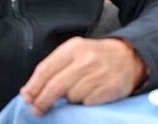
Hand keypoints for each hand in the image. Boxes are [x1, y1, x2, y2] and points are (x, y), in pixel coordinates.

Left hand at [20, 37, 145, 115]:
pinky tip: (92, 92)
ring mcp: (100, 74)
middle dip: (42, 102)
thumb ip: (51, 69)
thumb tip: (28, 93)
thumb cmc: (96, 56)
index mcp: (74, 47)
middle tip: (39, 109)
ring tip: (79, 90)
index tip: (27, 98)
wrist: (130, 56)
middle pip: (54, 87)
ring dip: (70, 99)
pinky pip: (86, 103)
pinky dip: (85, 102)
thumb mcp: (74, 53)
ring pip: (71, 97)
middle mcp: (87, 59)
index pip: (45, 70)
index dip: (33, 88)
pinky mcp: (110, 87)